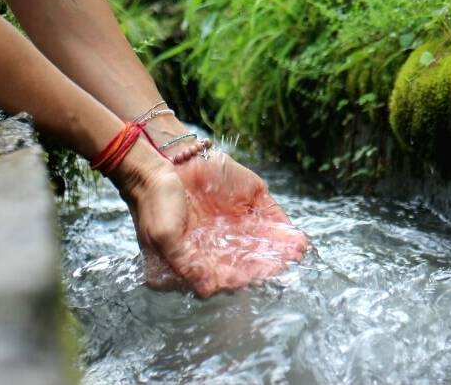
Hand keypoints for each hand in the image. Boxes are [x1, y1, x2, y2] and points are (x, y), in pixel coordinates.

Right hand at [115, 140, 307, 296]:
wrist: (158, 160)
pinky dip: (282, 228)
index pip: (223, 276)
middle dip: (267, 264)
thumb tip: (207, 290)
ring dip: (280, 249)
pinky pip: (268, 216)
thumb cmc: (153, 203)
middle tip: (284, 266)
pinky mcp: (247, 200)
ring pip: (262, 241)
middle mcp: (218, 245)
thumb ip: (186, 264)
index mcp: (196, 260)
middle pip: (247, 261)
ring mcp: (233, 223)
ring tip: (297, 253)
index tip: (254, 278)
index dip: (241, 278)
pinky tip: (296, 238)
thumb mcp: (163, 238)